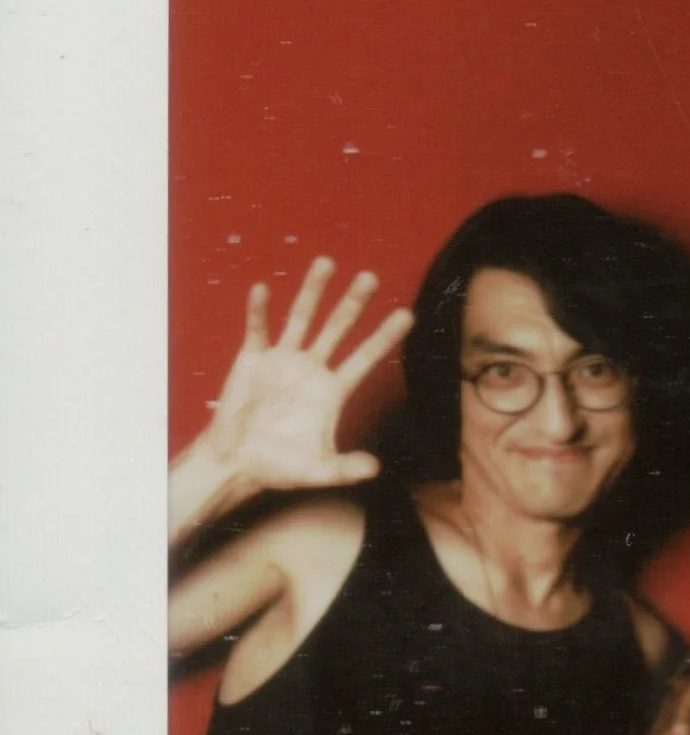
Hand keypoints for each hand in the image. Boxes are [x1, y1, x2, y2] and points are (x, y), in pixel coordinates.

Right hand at [201, 257, 413, 495]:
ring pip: (302, 318)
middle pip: (338, 328)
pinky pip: (258, 329)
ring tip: (327, 262)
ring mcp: (284, 361)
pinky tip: (263, 290)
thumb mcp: (317, 471)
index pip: (366, 358)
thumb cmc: (280, 468)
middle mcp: (312, 370)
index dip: (385, 337)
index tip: (407, 315)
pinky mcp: (254, 359)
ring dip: (313, 292)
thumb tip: (375, 469)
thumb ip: (345, 468)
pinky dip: (259, 311)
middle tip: (372, 277)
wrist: (238, 463)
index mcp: (333, 392)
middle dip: (354, 303)